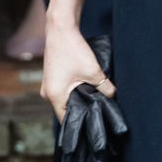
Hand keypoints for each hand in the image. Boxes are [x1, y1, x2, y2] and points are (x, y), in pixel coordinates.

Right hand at [57, 36, 128, 161]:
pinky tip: (87, 90)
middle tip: (97, 119)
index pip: (67, 121)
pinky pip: (64, 91)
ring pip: (66, 100)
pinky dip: (74, 92)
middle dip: (82, 113)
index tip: (92, 133)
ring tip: (94, 105)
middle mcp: (48, 94)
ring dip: (79, 101)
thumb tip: (114, 96)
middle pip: (66, 111)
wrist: (60, 28)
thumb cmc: (74, 50)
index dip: (80, 126)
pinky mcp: (53, 77)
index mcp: (55, 97)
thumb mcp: (93, 71)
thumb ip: (104, 87)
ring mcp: (49, 85)